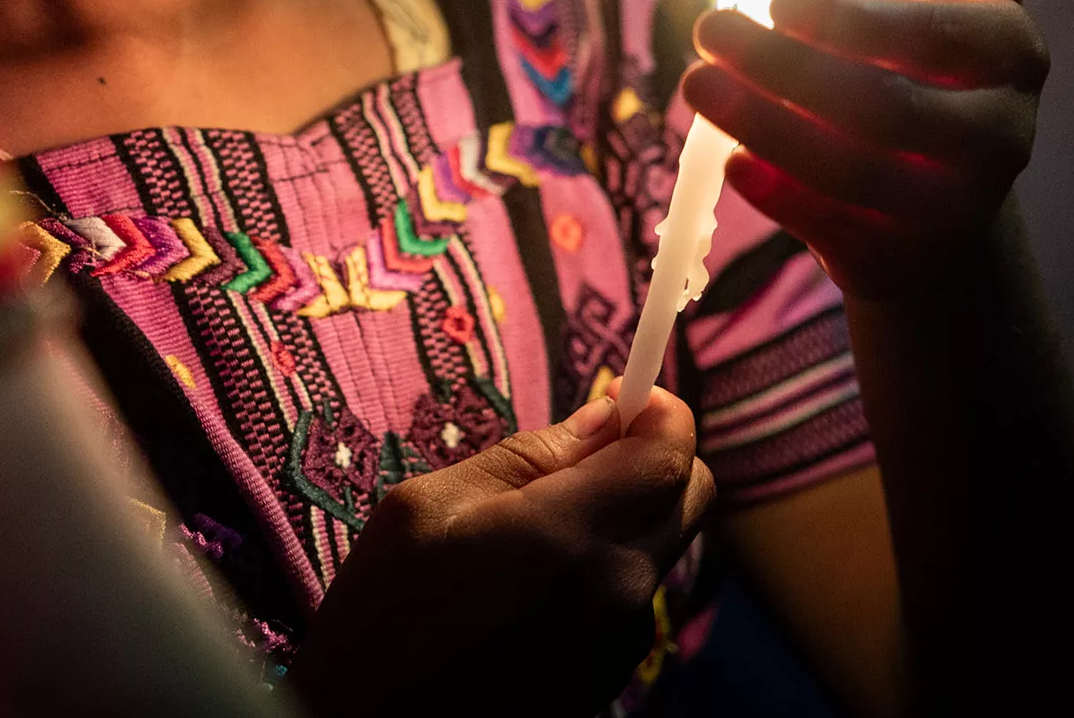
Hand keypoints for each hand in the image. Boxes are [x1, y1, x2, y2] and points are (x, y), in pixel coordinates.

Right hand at [291, 388, 715, 717]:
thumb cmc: (380, 617)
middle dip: (655, 459)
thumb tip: (604, 419)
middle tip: (587, 453)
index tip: (628, 396)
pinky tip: (540, 583)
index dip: (660, 410)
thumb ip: (524, 458)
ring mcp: (621, 643)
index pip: (670, 453)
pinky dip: (610, 568)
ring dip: (628, 517)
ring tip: (540, 529)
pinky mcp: (612, 678)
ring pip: (664, 546)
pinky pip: (636, 597)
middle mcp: (615, 590)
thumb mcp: (423, 507)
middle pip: (693, 496)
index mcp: (565, 536)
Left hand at [684, 0, 1053, 299]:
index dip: (855, 22)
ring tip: (696, 83)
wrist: (944, 194)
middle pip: (883, 109)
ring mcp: (954, 208)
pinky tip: (728, 160)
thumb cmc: (936, 67)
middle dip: (783, 68)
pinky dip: (777, 195)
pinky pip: (833, 230)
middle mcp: (998, 138)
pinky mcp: (903, 257)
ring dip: (763, 126)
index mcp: (1012, 57)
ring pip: (852, 173)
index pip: (937, 36)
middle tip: (706, 26)